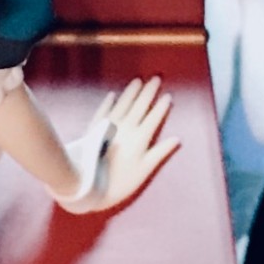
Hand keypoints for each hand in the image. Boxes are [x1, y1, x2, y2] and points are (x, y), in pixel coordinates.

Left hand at [56, 76, 178, 214]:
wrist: (88, 184)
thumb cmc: (120, 182)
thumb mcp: (144, 170)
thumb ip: (160, 152)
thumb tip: (176, 139)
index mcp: (140, 138)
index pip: (154, 117)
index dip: (161, 106)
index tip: (168, 95)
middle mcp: (125, 128)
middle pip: (139, 106)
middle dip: (148, 92)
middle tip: (155, 78)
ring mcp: (108, 127)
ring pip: (122, 104)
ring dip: (130, 92)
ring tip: (137, 81)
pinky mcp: (93, 129)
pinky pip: (103, 110)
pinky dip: (108, 102)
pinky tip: (112, 95)